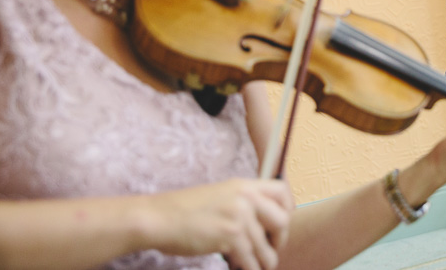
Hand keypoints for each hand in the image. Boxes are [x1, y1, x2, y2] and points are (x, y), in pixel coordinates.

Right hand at [148, 178, 293, 269]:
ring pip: (267, 247)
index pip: (281, 191)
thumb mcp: (219, 195)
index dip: (287, 209)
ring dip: (265, 261)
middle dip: (280, 239)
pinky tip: (243, 268)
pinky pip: (251, 260)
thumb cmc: (183, 210)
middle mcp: (245, 198)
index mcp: (243, 185)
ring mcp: (239, 217)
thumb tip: (262, 223)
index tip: (282, 223)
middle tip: (272, 248)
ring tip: (259, 266)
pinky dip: (250, 268)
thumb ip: (242, 203)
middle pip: (282, 220)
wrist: (158, 218)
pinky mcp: (231, 237)